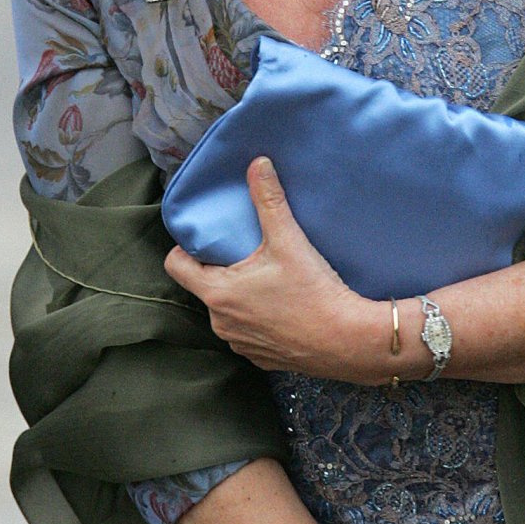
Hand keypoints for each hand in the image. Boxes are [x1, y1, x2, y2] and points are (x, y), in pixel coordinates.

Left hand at [165, 158, 373, 378]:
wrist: (348, 340)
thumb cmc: (314, 292)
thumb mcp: (288, 240)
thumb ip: (268, 199)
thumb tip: (257, 164)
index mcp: (217, 293)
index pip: (176, 265)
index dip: (187, 249)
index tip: (210, 240)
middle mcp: (220, 323)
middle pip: (205, 287)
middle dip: (221, 270)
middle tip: (249, 254)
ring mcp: (239, 344)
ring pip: (227, 311)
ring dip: (240, 296)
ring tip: (269, 281)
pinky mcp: (260, 358)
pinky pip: (247, 333)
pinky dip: (259, 319)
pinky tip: (283, 308)